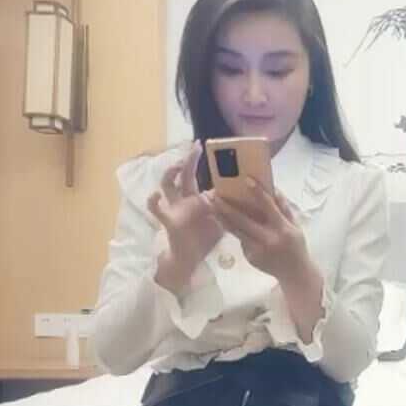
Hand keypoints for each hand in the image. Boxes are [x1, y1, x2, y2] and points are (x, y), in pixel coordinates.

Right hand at [146, 141, 222, 291]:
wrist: (190, 259)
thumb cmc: (205, 238)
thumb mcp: (222, 220)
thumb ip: (232, 209)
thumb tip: (252, 197)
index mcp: (199, 198)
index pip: (200, 176)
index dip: (204, 164)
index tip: (214, 150)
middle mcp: (185, 200)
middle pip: (185, 175)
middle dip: (190, 159)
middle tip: (196, 146)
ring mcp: (175, 208)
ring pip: (167, 185)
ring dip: (170, 173)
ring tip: (178, 165)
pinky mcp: (169, 221)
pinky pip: (157, 210)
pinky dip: (153, 202)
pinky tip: (154, 194)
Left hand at [211, 178, 311, 283]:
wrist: (294, 273)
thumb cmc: (296, 246)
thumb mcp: (296, 226)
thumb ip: (284, 208)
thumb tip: (274, 188)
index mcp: (283, 228)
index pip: (268, 207)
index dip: (257, 193)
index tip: (246, 180)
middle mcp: (268, 239)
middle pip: (243, 221)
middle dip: (227, 207)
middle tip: (214, 195)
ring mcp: (257, 250)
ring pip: (235, 231)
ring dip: (221, 218)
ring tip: (211, 206)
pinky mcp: (249, 257)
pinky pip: (241, 240)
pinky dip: (235, 231)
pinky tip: (228, 222)